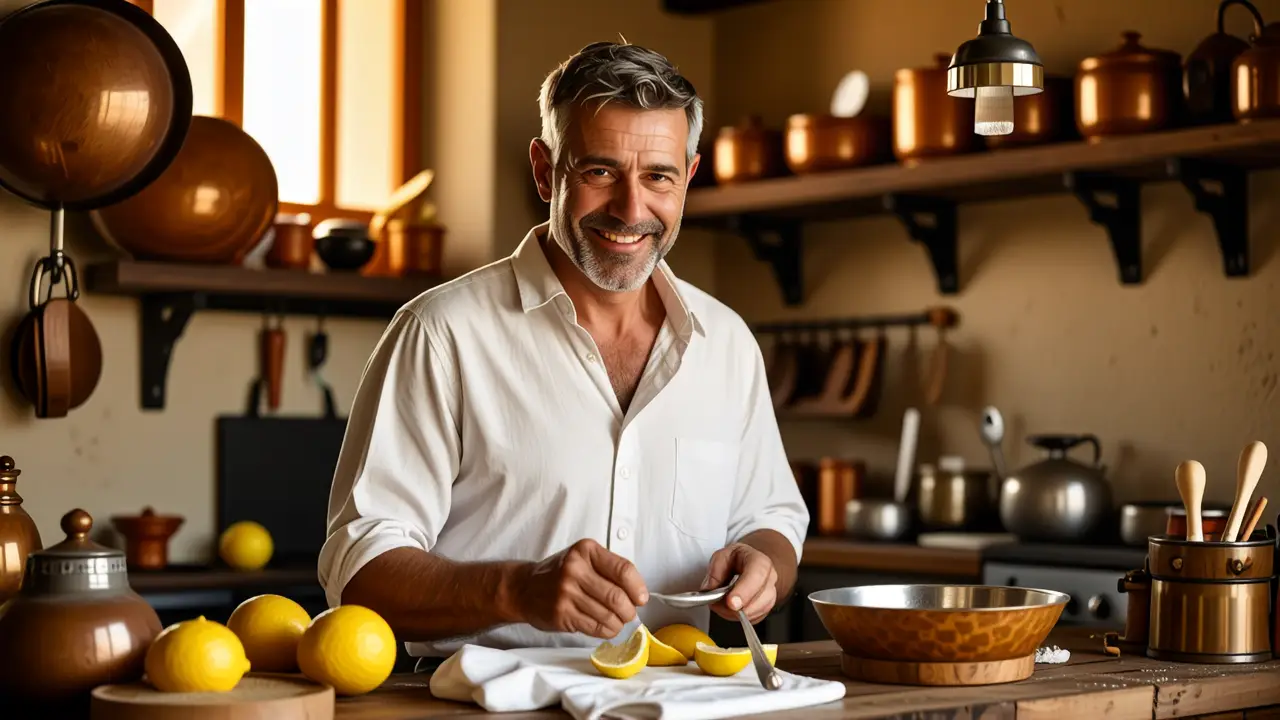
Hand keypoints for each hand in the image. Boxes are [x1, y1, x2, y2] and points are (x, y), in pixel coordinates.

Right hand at [513, 538, 648, 638]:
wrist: (524, 588)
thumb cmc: (559, 574)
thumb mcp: (582, 559)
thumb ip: (609, 570)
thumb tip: (638, 595)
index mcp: (586, 551)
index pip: (623, 570)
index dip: (638, 588)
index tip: (641, 598)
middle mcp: (575, 569)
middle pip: (617, 596)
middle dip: (629, 611)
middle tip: (629, 614)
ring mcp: (566, 592)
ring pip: (607, 615)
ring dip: (619, 623)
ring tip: (617, 622)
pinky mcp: (561, 613)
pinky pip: (594, 627)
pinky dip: (606, 631)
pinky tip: (606, 628)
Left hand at [701, 543, 777, 623]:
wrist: (745, 564)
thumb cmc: (735, 560)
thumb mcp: (720, 557)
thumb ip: (715, 572)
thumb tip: (711, 589)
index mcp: (759, 561)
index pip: (756, 576)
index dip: (744, 591)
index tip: (731, 603)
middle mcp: (769, 577)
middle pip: (761, 598)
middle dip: (738, 607)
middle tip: (718, 605)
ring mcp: (771, 593)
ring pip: (759, 611)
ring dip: (737, 613)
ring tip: (721, 605)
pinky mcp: (766, 607)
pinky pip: (755, 618)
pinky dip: (740, 617)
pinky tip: (730, 609)